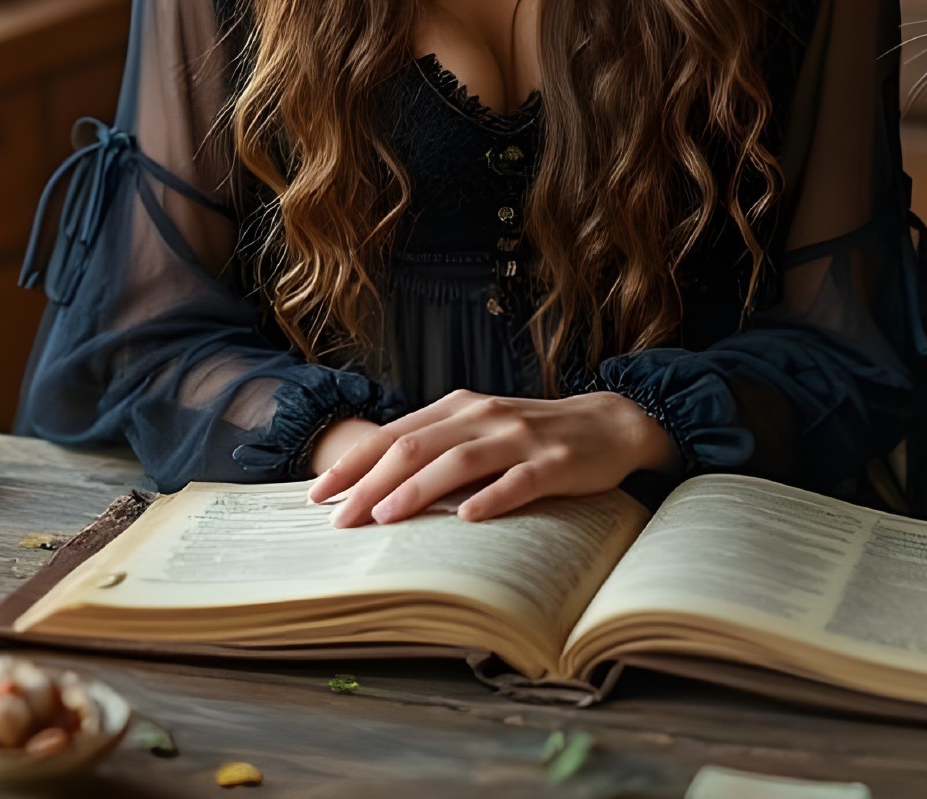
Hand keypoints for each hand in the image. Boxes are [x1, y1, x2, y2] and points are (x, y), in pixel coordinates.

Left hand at [306, 390, 676, 525]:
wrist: (609, 424)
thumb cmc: (532, 436)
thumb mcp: (480, 431)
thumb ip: (437, 449)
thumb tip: (376, 487)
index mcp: (458, 408)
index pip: (393, 435)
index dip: (353, 463)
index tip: (317, 494)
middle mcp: (483, 416)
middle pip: (415, 447)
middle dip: (371, 483)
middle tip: (339, 519)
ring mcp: (519, 438)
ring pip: (458, 461)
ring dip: (418, 490)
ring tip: (385, 517)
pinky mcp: (554, 463)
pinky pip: (518, 482)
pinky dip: (491, 498)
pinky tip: (469, 519)